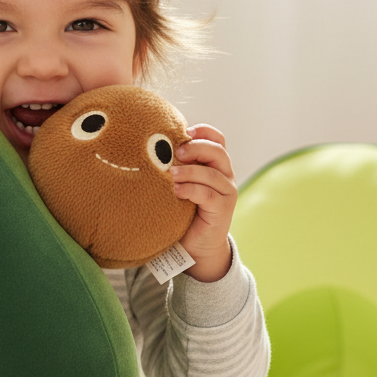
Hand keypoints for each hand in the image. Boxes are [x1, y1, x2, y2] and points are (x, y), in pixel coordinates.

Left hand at [170, 124, 235, 281]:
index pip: (217, 139)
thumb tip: (150, 147)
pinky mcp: (222, 209)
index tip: (183, 131)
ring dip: (189, 170)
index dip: (203, 132)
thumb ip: (175, 166)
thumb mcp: (179, 183)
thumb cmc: (183, 211)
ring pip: (212, 173)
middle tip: (176, 151)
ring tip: (170, 174)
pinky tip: (176, 191)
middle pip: (218, 151)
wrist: (195, 246)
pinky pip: (208, 194)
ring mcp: (226, 192)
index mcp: (215, 165)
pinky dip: (191, 189)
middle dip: (196, 147)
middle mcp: (225, 175)